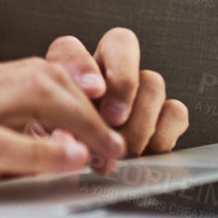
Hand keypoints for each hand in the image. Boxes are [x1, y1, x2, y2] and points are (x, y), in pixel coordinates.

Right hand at [0, 57, 128, 211]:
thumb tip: (48, 143)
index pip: (36, 69)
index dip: (80, 86)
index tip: (109, 110)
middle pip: (42, 76)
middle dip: (90, 107)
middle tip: (116, 141)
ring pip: (28, 97)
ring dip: (79, 125)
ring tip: (104, 153)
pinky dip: (41, 152)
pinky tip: (66, 161)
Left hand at [44, 29, 188, 163]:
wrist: (75, 174)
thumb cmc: (57, 156)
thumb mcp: (42, 144)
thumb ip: (50, 133)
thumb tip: (67, 136)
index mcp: (66, 71)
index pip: (70, 48)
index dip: (82, 65)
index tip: (91, 91)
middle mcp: (103, 72)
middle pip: (122, 44)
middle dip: (122, 83)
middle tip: (114, 119)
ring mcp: (136, 91)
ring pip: (152, 82)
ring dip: (138, 121)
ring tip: (122, 152)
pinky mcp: (163, 116)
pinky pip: (175, 112)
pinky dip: (162, 134)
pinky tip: (144, 153)